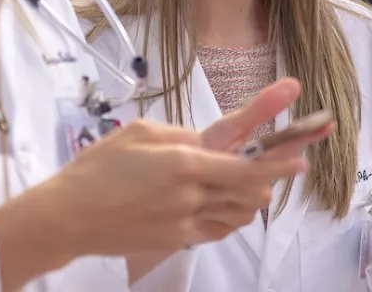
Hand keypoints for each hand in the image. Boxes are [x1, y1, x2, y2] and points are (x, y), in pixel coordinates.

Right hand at [45, 77, 312, 258]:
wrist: (70, 216)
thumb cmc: (99, 167)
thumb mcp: (138, 131)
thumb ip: (178, 132)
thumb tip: (202, 141)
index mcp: (183, 162)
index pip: (244, 165)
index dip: (277, 161)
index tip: (301, 155)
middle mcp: (191, 195)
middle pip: (250, 191)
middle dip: (272, 175)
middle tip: (286, 161)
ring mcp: (185, 223)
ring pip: (238, 212)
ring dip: (250, 195)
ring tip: (250, 179)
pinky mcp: (176, 240)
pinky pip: (217, 228)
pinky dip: (228, 213)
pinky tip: (220, 200)